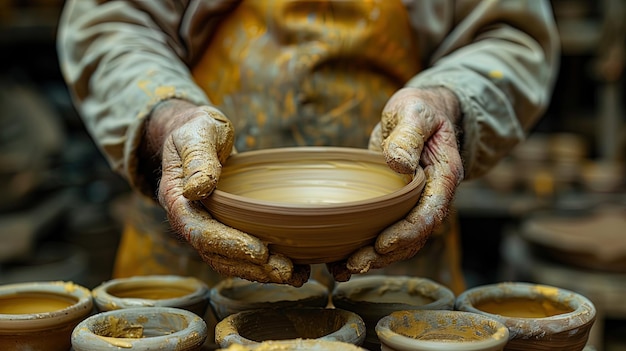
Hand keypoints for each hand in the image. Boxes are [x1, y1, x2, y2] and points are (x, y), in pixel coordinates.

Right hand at [142, 99, 309, 285]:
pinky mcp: (224, 226)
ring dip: (260, 271)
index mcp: (177, 198)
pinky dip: (264, 263)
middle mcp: (189, 219)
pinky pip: (240, 251)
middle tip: (285, 271)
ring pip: (229, 259)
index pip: (198, 231)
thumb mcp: (197, 133)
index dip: (228, 244)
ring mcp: (206, 225)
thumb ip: (197, 158)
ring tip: (294, 275)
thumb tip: (196, 190)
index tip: (259, 250)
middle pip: (215, 254)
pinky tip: (293, 267)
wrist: (198, 132)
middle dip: (250, 266)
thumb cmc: (198, 129)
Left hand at [332, 87, 464, 277]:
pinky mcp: (396, 206)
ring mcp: (414, 204)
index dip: (408, 232)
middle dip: (384, 255)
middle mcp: (432, 196)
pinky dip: (366, 248)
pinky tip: (340, 259)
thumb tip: (398, 163)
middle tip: (352, 264)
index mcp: (443, 176)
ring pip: (399, 242)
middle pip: (414, 236)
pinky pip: (385, 231)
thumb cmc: (419, 109)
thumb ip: (408, 135)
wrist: (419, 113)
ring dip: (373, 259)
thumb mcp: (413, 112)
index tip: (382, 244)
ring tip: (342, 270)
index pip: (430, 213)